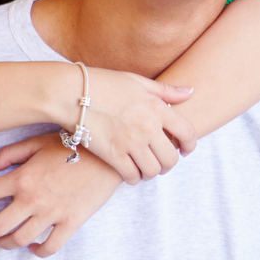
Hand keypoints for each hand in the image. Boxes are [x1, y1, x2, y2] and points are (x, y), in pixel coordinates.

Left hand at [0, 137, 121, 255]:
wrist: (111, 156)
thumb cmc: (74, 144)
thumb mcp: (38, 142)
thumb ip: (9, 154)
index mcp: (23, 178)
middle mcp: (33, 199)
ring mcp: (52, 214)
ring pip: (19, 239)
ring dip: (5, 243)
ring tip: (1, 241)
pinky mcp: (71, 222)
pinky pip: (51, 246)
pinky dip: (39, 251)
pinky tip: (33, 247)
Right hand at [65, 66, 195, 183]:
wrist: (69, 93)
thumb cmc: (102, 83)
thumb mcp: (137, 81)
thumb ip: (165, 90)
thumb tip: (190, 92)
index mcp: (157, 108)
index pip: (187, 133)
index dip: (190, 145)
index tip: (185, 150)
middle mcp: (148, 127)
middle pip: (171, 158)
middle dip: (169, 164)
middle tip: (162, 163)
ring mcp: (130, 142)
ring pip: (153, 170)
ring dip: (151, 173)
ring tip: (146, 169)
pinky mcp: (112, 154)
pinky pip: (131, 175)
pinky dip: (134, 178)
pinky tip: (130, 173)